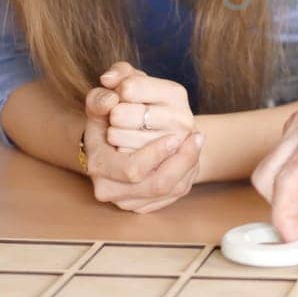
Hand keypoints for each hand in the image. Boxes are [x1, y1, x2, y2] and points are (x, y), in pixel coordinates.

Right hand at [82, 69, 203, 213]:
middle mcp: (109, 188)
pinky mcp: (144, 204)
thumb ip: (105, 92)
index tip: (176, 136)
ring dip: (188, 164)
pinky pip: (174, 194)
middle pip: (155, 184)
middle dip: (180, 160)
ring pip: (169, 190)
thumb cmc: (109, 114)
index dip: (156, 154)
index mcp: (98, 163)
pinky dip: (187, 172)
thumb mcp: (104, 98)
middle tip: (195, 136)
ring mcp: (127, 200)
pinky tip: (194, 151)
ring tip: (199, 139)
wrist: (111, 138)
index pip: (133, 169)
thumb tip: (111, 95)